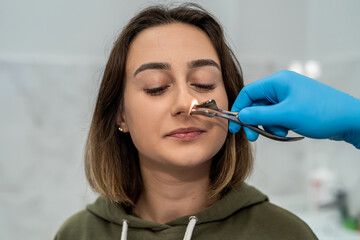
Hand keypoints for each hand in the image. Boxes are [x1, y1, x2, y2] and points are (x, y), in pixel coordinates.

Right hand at [229, 70, 359, 148]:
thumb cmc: (321, 113)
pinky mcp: (295, 106)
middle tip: (253, 137)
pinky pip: (278, 116)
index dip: (239, 108)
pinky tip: (287, 130)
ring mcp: (289, 96)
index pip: (249, 93)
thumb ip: (260, 115)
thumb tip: (241, 115)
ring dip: (268, 125)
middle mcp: (282, 86)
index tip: (235, 126)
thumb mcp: (286, 115)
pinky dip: (278, 125)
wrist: (350, 120)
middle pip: (257, 104)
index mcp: (278, 82)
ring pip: (267, 112)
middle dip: (255, 121)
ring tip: (281, 132)